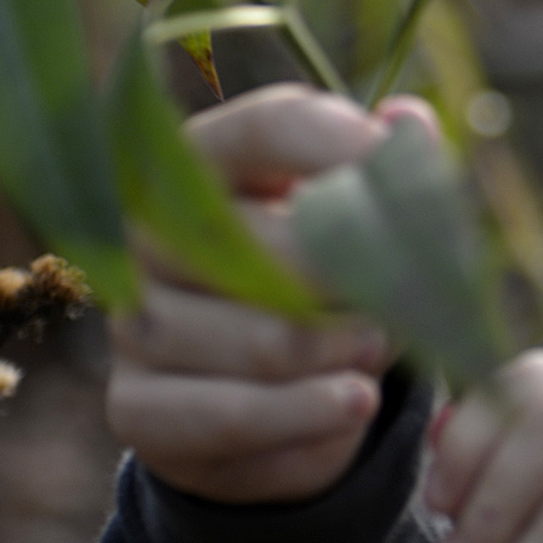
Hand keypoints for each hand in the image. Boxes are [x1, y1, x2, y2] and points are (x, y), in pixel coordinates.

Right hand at [105, 84, 423, 502]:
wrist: (261, 401)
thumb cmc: (315, 284)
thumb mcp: (353, 221)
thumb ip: (385, 172)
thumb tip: (410, 124)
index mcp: (203, 161)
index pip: (270, 126)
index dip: (343, 146)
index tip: (398, 170)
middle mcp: (148, 232)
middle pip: (270, 243)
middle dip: (356, 279)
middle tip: (408, 298)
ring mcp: (131, 320)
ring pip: (267, 342)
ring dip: (344, 353)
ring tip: (378, 349)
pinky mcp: (136, 406)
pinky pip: (238, 415)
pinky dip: (311, 417)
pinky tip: (352, 404)